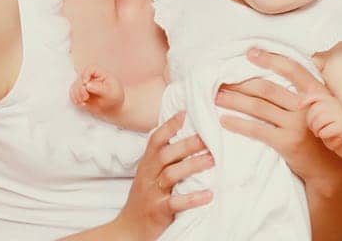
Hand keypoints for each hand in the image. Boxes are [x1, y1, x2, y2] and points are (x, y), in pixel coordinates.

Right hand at [69, 66, 123, 116]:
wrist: (112, 108)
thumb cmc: (114, 98)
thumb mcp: (111, 93)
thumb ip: (99, 88)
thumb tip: (87, 85)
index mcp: (100, 73)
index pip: (90, 69)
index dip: (85, 75)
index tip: (86, 83)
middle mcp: (90, 77)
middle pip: (79, 78)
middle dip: (80, 88)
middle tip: (86, 97)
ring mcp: (84, 85)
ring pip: (74, 86)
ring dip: (76, 94)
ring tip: (83, 102)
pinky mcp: (80, 93)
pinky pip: (72, 93)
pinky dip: (74, 99)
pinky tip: (81, 104)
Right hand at [106, 112, 214, 239]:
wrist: (129, 229)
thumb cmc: (144, 199)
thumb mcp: (148, 175)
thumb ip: (163, 159)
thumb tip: (187, 138)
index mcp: (146, 165)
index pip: (155, 140)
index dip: (169, 126)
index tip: (185, 113)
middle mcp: (147, 176)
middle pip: (165, 155)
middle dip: (186, 145)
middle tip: (208, 138)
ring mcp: (152, 194)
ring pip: (170, 175)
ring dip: (192, 166)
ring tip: (212, 161)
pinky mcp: (158, 211)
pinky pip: (175, 203)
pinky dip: (192, 199)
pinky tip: (208, 195)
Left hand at [215, 48, 341, 196]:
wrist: (329, 171)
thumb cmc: (321, 136)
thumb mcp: (321, 109)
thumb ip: (306, 92)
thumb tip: (281, 71)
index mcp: (316, 93)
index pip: (292, 70)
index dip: (270, 59)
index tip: (250, 53)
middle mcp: (307, 106)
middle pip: (267, 88)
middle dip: (241, 83)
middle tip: (221, 80)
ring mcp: (297, 125)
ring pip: (258, 107)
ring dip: (235, 101)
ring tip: (218, 97)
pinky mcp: (287, 143)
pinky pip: (257, 130)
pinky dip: (238, 124)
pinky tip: (225, 120)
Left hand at [302, 91, 341, 151]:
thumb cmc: (329, 128)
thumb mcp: (320, 114)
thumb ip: (313, 104)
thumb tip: (302, 97)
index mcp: (331, 100)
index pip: (316, 96)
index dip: (306, 100)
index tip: (299, 106)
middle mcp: (337, 105)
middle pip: (314, 111)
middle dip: (311, 122)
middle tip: (316, 129)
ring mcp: (341, 116)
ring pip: (318, 121)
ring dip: (316, 130)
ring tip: (321, 133)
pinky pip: (324, 132)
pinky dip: (323, 136)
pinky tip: (328, 137)